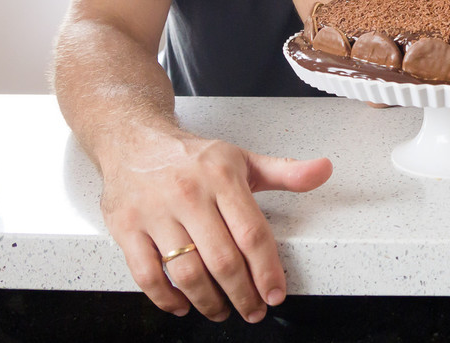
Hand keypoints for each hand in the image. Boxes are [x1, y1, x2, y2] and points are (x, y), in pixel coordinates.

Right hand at [100, 130, 331, 321]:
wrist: (133, 139)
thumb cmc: (191, 157)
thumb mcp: (241, 159)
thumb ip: (285, 172)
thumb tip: (323, 170)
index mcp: (221, 177)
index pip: (252, 233)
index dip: (267, 270)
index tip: (275, 293)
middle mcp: (188, 194)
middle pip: (222, 260)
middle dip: (243, 294)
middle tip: (253, 310)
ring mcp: (154, 212)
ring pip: (186, 272)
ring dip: (209, 302)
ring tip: (222, 310)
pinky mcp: (126, 227)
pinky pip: (147, 275)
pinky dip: (166, 298)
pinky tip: (183, 303)